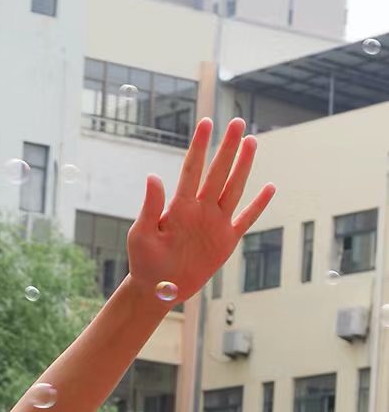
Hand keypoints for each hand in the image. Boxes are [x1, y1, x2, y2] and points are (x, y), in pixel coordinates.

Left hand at [127, 118, 274, 302]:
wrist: (157, 290)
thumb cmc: (144, 262)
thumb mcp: (142, 235)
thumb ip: (150, 207)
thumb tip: (152, 176)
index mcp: (180, 206)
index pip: (192, 169)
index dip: (200, 146)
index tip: (207, 122)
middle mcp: (201, 210)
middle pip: (218, 172)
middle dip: (228, 148)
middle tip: (239, 122)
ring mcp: (215, 224)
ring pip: (234, 189)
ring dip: (243, 166)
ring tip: (252, 142)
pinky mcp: (226, 241)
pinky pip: (246, 219)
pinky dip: (258, 205)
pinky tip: (269, 188)